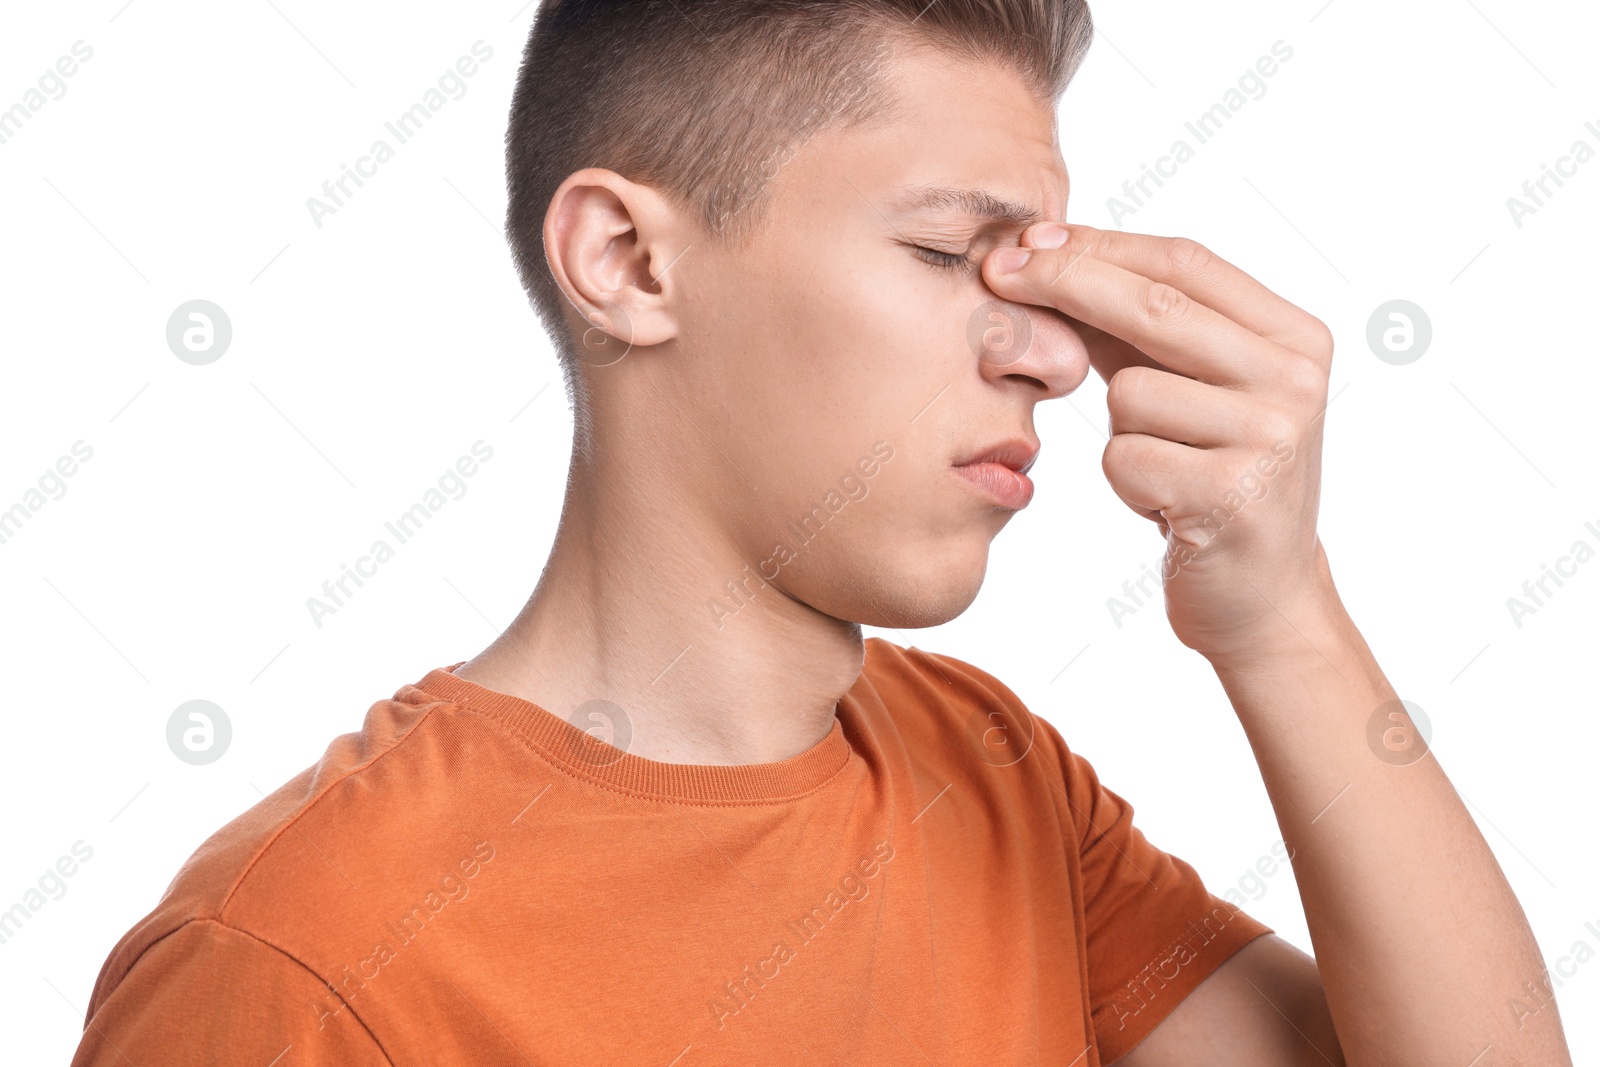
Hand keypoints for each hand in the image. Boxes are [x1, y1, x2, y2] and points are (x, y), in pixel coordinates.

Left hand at [982, 223, 1338, 666]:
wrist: (1264, 595)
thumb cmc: (1209, 476)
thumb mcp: (1185, 388)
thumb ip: (1132, 326)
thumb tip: (1039, 253)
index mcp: (1294, 336)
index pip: (1184, 263)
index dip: (1097, 246)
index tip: (1026, 242)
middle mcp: (1296, 378)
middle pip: (1155, 307)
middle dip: (1065, 285)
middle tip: (997, 274)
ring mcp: (1271, 437)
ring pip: (1129, 393)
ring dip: (1119, 430)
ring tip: (1163, 466)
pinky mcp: (1232, 496)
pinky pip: (1124, 458)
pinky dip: (1125, 481)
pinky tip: (1163, 505)